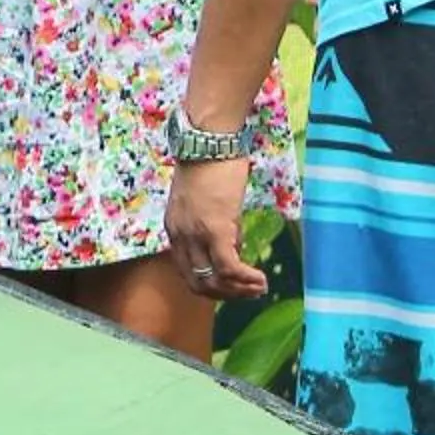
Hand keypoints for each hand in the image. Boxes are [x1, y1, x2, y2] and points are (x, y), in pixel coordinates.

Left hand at [164, 154, 263, 300]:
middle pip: (197, 283)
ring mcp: (195, 234)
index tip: (232, 287)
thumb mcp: (206, 201)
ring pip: (213, 280)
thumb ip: (214, 224)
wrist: (209, 140)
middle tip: (248, 293)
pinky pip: (229, 267)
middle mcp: (180, 235)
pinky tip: (260, 279)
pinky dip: (245, 279)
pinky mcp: (215, 228)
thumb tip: (235, 245)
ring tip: (258, 287)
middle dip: (225, 295)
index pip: (187, 271)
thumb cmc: (212, 163)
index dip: (211, 286)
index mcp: (174, 229)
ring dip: (238, 291)